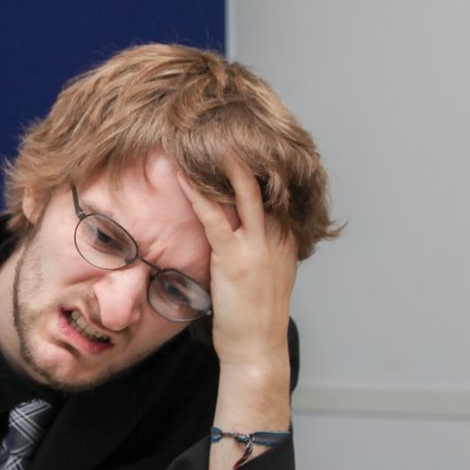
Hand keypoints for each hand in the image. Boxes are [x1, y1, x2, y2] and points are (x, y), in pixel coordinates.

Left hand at [180, 161, 297, 469]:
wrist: (257, 351)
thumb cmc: (254, 319)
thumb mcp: (266, 276)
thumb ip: (261, 248)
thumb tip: (245, 230)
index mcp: (286, 238)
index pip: (274, 186)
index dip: (260, 158)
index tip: (243, 132)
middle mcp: (276, 236)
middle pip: (262, 180)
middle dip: (244, 150)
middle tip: (225, 119)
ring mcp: (258, 247)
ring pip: (241, 191)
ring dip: (221, 161)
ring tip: (205, 132)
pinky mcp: (234, 259)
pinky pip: (215, 216)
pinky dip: (199, 192)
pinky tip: (183, 174)